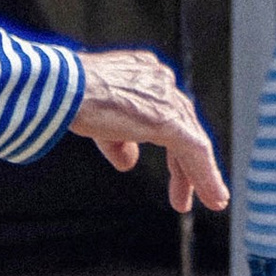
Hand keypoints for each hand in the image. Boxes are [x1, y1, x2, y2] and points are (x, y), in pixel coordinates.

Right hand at [71, 51, 227, 214]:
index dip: (171, 142)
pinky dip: (206, 177)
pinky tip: (214, 198)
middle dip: (186, 163)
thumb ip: (118, 139)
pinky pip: (195, 152)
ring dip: (201, 175)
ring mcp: (166, 99)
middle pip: (184, 126)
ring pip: (194, 141)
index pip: (165, 111)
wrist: (62, 90)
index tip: (174, 168)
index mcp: (143, 74)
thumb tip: (129, 161)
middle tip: (185, 193)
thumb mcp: (96, 119)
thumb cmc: (67, 98)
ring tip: (213, 201)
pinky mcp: (168, 120)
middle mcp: (160, 82)